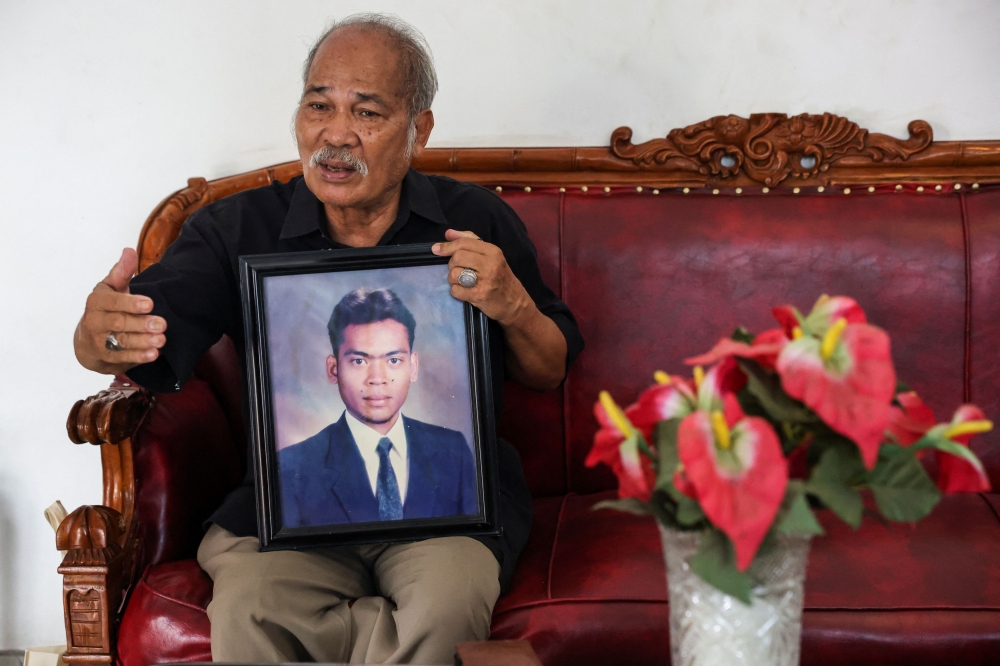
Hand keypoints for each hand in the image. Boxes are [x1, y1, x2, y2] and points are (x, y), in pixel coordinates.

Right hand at [74, 248, 166, 373]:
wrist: (87, 340)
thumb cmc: (106, 308)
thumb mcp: (111, 288)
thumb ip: (121, 272)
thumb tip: (129, 251)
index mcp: (97, 301)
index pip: (112, 302)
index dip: (130, 303)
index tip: (150, 304)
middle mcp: (95, 321)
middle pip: (119, 323)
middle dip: (140, 324)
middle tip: (162, 324)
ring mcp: (100, 341)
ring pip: (121, 342)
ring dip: (142, 342)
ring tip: (161, 340)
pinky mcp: (107, 357)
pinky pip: (123, 358)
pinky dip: (138, 356)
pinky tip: (153, 354)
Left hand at [432, 229, 530, 325]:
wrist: (514, 302)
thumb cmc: (500, 277)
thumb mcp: (491, 255)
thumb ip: (470, 241)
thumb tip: (448, 233)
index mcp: (492, 251)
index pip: (464, 243)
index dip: (447, 246)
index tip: (436, 249)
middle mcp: (490, 264)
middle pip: (457, 257)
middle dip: (452, 264)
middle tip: (458, 269)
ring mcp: (485, 281)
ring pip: (454, 274)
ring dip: (453, 279)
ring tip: (462, 282)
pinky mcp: (479, 295)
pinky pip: (456, 290)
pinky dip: (456, 291)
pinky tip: (465, 292)